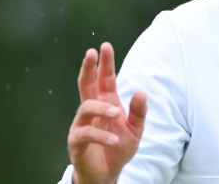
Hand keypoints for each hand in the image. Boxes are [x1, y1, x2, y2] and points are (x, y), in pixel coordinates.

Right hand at [67, 42, 147, 183]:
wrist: (107, 174)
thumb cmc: (119, 147)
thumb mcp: (135, 129)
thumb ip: (138, 112)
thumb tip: (141, 91)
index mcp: (106, 103)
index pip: (105, 79)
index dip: (105, 63)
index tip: (105, 46)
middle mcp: (92, 110)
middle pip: (86, 84)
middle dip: (89, 67)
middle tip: (91, 52)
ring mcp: (82, 124)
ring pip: (86, 107)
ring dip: (102, 108)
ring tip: (117, 112)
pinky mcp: (77, 141)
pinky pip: (86, 133)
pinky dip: (101, 135)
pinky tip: (114, 139)